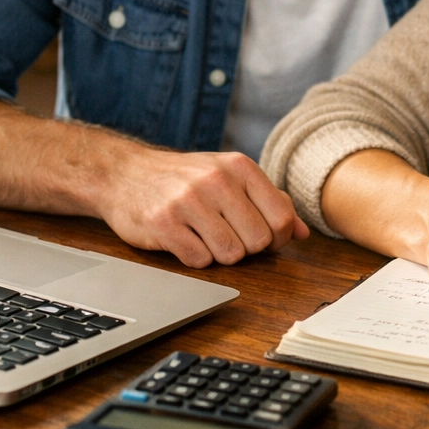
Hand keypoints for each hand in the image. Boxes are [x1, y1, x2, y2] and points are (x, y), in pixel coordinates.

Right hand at [0, 102, 308, 268]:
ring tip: (203, 236)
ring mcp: (188, 202)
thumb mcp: (230, 176)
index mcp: (239, 167)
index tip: (260, 234)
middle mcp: (215, 180)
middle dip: (246, 247)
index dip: (276, 237)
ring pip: (231, 254)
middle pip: (259, 241)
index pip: (282, 218)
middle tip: (226, 235)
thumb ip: (269, 200)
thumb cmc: (183, 178)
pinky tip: (183, 240)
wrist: (124, 173)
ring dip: (220, 254)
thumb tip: (303, 233)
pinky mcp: (164, 224)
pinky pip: (199, 261)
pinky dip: (195, 257)